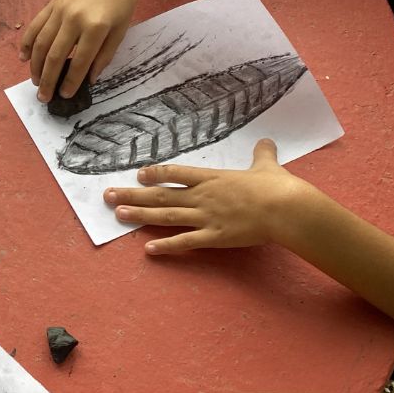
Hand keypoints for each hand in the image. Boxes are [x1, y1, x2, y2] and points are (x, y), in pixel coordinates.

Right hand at [20, 0, 144, 100]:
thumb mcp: (121, 29)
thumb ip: (104, 56)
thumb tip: (89, 79)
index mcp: (95, 27)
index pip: (79, 62)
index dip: (71, 82)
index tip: (65, 95)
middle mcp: (74, 19)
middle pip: (55, 56)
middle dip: (48, 80)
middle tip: (43, 97)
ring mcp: (60, 10)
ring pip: (41, 43)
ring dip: (36, 66)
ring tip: (35, 82)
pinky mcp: (52, 3)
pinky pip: (35, 26)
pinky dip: (27, 42)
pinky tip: (23, 57)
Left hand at [104, 138, 304, 254]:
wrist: (286, 208)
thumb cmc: (278, 187)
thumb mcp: (267, 166)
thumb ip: (262, 154)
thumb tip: (267, 141)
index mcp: (212, 178)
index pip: (176, 174)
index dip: (155, 173)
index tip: (137, 174)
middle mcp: (202, 196)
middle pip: (161, 195)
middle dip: (132, 195)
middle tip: (107, 195)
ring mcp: (206, 217)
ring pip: (166, 216)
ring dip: (140, 216)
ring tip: (117, 215)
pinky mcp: (214, 237)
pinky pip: (185, 242)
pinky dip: (166, 246)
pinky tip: (148, 250)